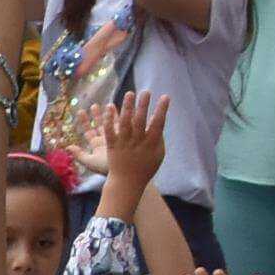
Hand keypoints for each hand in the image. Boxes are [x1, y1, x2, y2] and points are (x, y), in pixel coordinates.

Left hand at [101, 87, 169, 202]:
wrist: (127, 183)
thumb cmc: (146, 167)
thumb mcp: (158, 154)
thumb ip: (159, 138)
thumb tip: (159, 121)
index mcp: (151, 144)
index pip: (158, 124)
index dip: (162, 110)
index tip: (165, 97)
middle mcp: (137, 143)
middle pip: (141, 121)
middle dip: (144, 105)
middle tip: (146, 91)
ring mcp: (124, 144)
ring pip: (125, 123)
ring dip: (127, 107)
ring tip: (130, 94)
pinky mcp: (112, 146)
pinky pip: (109, 131)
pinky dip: (109, 119)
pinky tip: (109, 107)